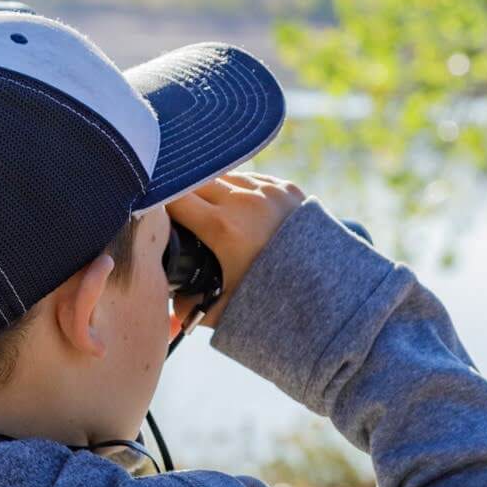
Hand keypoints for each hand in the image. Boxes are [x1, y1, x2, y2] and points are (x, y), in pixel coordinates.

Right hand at [165, 172, 306, 331]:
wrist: (335, 295)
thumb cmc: (276, 304)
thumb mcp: (225, 310)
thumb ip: (189, 307)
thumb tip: (169, 304)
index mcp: (223, 227)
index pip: (173, 199)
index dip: (158, 205)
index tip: (151, 214)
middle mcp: (244, 201)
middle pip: (195, 182)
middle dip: (182, 195)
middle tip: (175, 214)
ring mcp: (268, 190)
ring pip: (223, 176)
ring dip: (210, 189)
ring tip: (205, 210)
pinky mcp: (288, 188)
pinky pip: (251, 179)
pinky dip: (238, 189)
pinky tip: (236, 207)